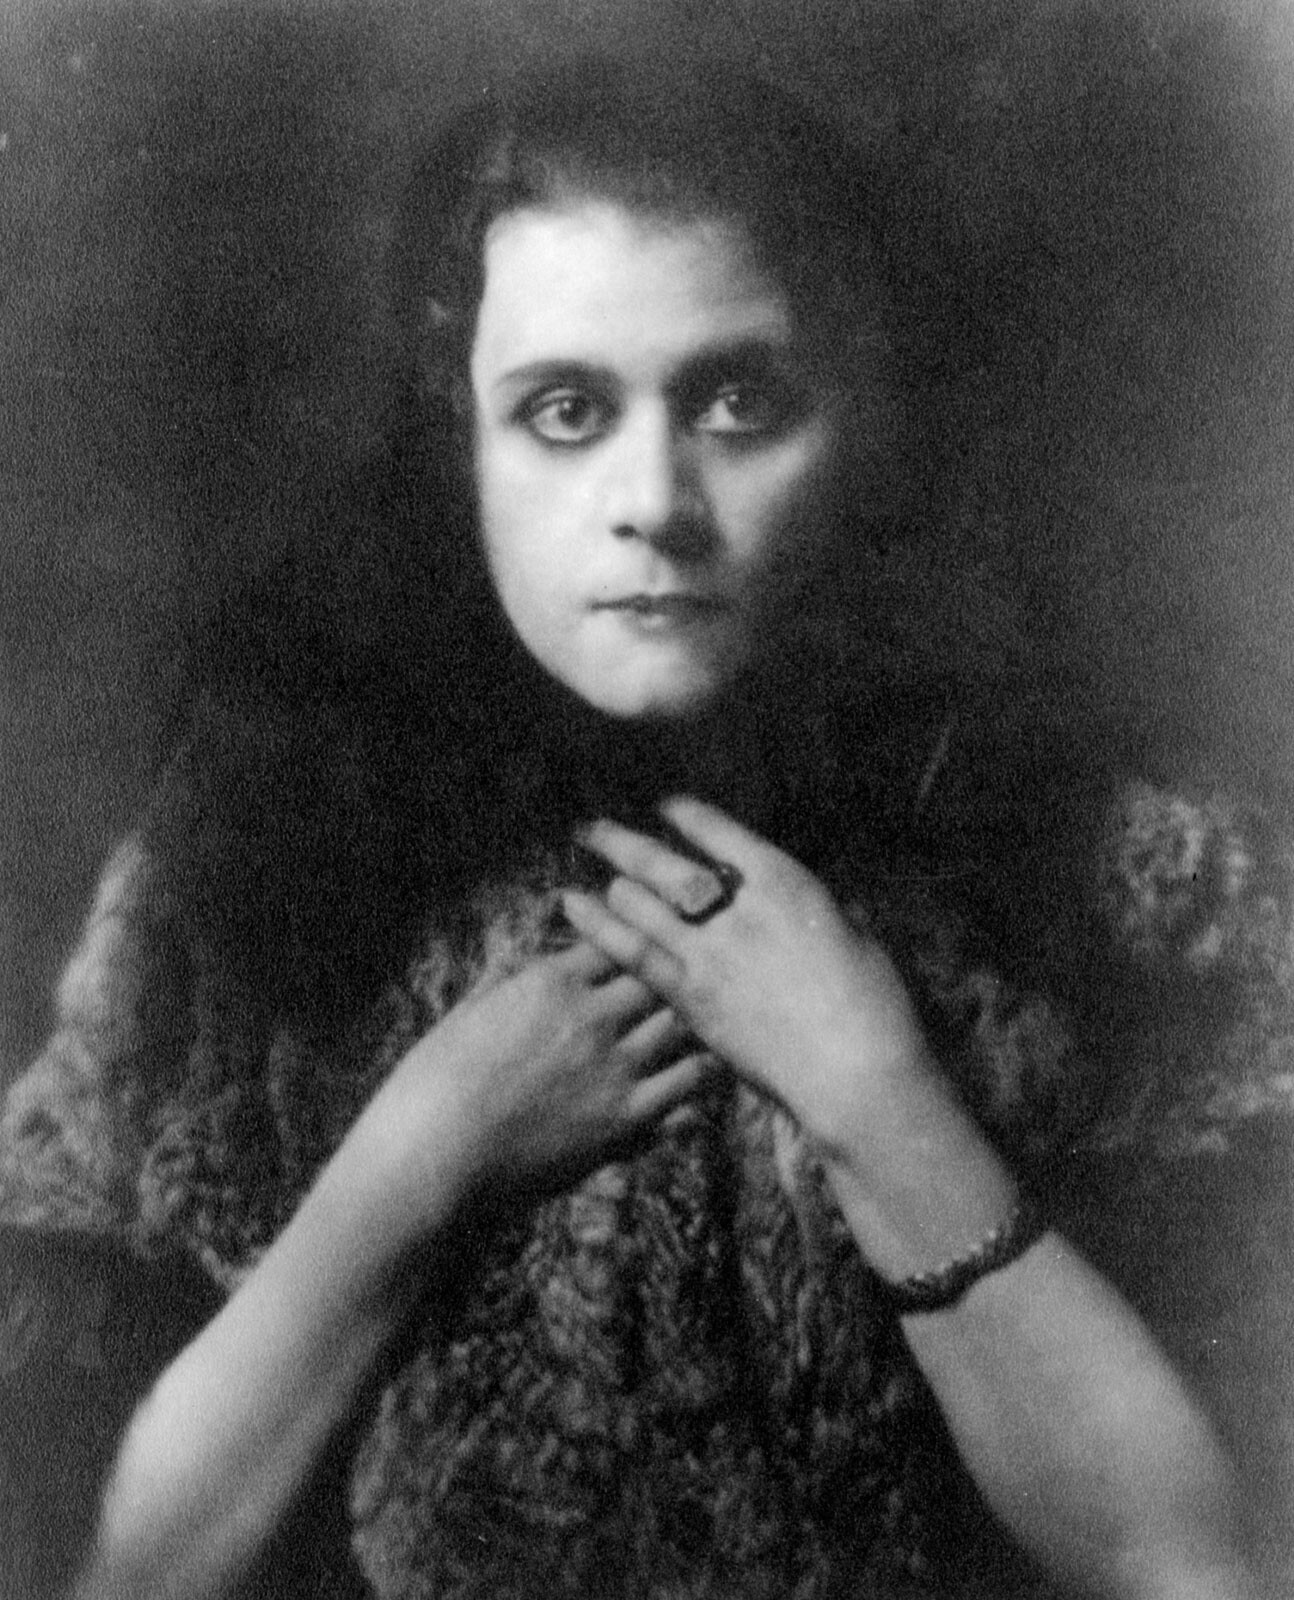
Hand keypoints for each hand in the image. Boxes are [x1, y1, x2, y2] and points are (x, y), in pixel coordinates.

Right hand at [356, 937, 715, 1221]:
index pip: (617, 939)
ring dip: (691, 1023)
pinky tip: (705, 1074)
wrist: (431, 1159)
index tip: (644, 949)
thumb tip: (515, 957)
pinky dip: (700, 1075)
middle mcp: (589, 1014)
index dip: (633, 942)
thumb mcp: (465, 1014)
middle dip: (671, 978)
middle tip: (690, 983)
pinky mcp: (625, 1119)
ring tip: (706, 1024)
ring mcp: (612, 1065)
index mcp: (549, 980)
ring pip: (682, 1023)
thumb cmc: (432, 1087)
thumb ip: (502, 981)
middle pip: (660, 974)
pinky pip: (688, 1084)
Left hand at [562, 796, 931, 1157]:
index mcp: (785, 882)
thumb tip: (805, 903)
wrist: (856, 1071)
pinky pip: (633, 953)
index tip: (666, 807)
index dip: (687, 815)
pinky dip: (602, 927)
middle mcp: (738, 909)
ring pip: (640, 903)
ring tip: (582, 870)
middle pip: (665, 863)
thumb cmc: (875, 1003)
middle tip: (592, 829)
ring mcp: (709, 954)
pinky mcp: (692, 998)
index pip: (720, 833)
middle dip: (622, 842)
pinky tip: (577, 909)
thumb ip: (817, 912)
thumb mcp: (856, 935)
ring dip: (611, 882)